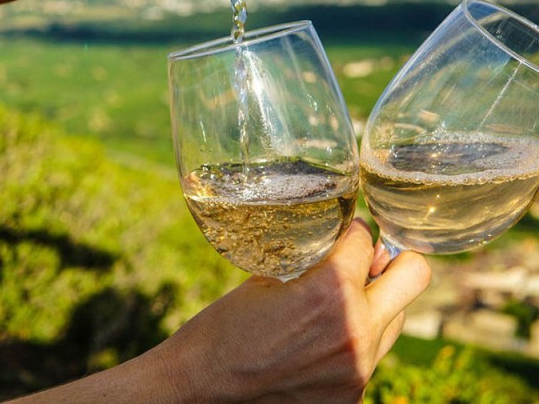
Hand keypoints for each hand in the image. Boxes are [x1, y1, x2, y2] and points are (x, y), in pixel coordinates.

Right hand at [154, 219, 430, 402]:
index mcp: (329, 291)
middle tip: (369, 261)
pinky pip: (370, 355)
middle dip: (393, 259)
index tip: (345, 232)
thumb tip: (339, 253)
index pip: (366, 240)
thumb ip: (310, 267)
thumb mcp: (265, 282)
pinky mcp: (352, 395)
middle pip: (415, 274)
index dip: (353, 230)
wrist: (201, 387)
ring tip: (338, 306)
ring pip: (396, 318)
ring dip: (375, 303)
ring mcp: (358, 367)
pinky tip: (318, 343)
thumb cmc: (223, 329)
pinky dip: (352, 342)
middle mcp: (356, 329)